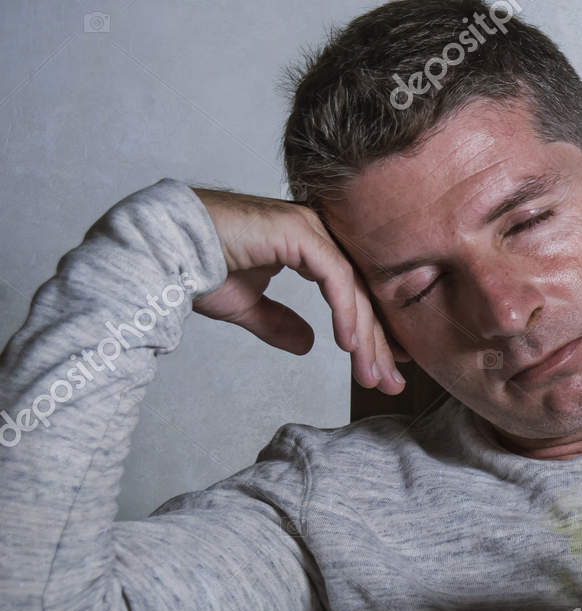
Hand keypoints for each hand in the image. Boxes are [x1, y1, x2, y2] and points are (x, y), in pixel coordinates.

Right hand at [190, 187, 406, 393]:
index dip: (371, 333)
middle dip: (377, 343)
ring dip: (364, 337)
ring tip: (370, 375)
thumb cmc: (197, 269)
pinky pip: (334, 277)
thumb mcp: (247, 306)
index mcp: (307, 244)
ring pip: (352, 288)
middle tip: (389, 382)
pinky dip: (345, 312)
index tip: (386, 368)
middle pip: (359, 293)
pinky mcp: (297, 232)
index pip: (351, 293)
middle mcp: (314, 231)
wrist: (162, 250)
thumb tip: (308, 345)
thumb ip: (278, 322)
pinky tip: (349, 344)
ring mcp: (308, 227)